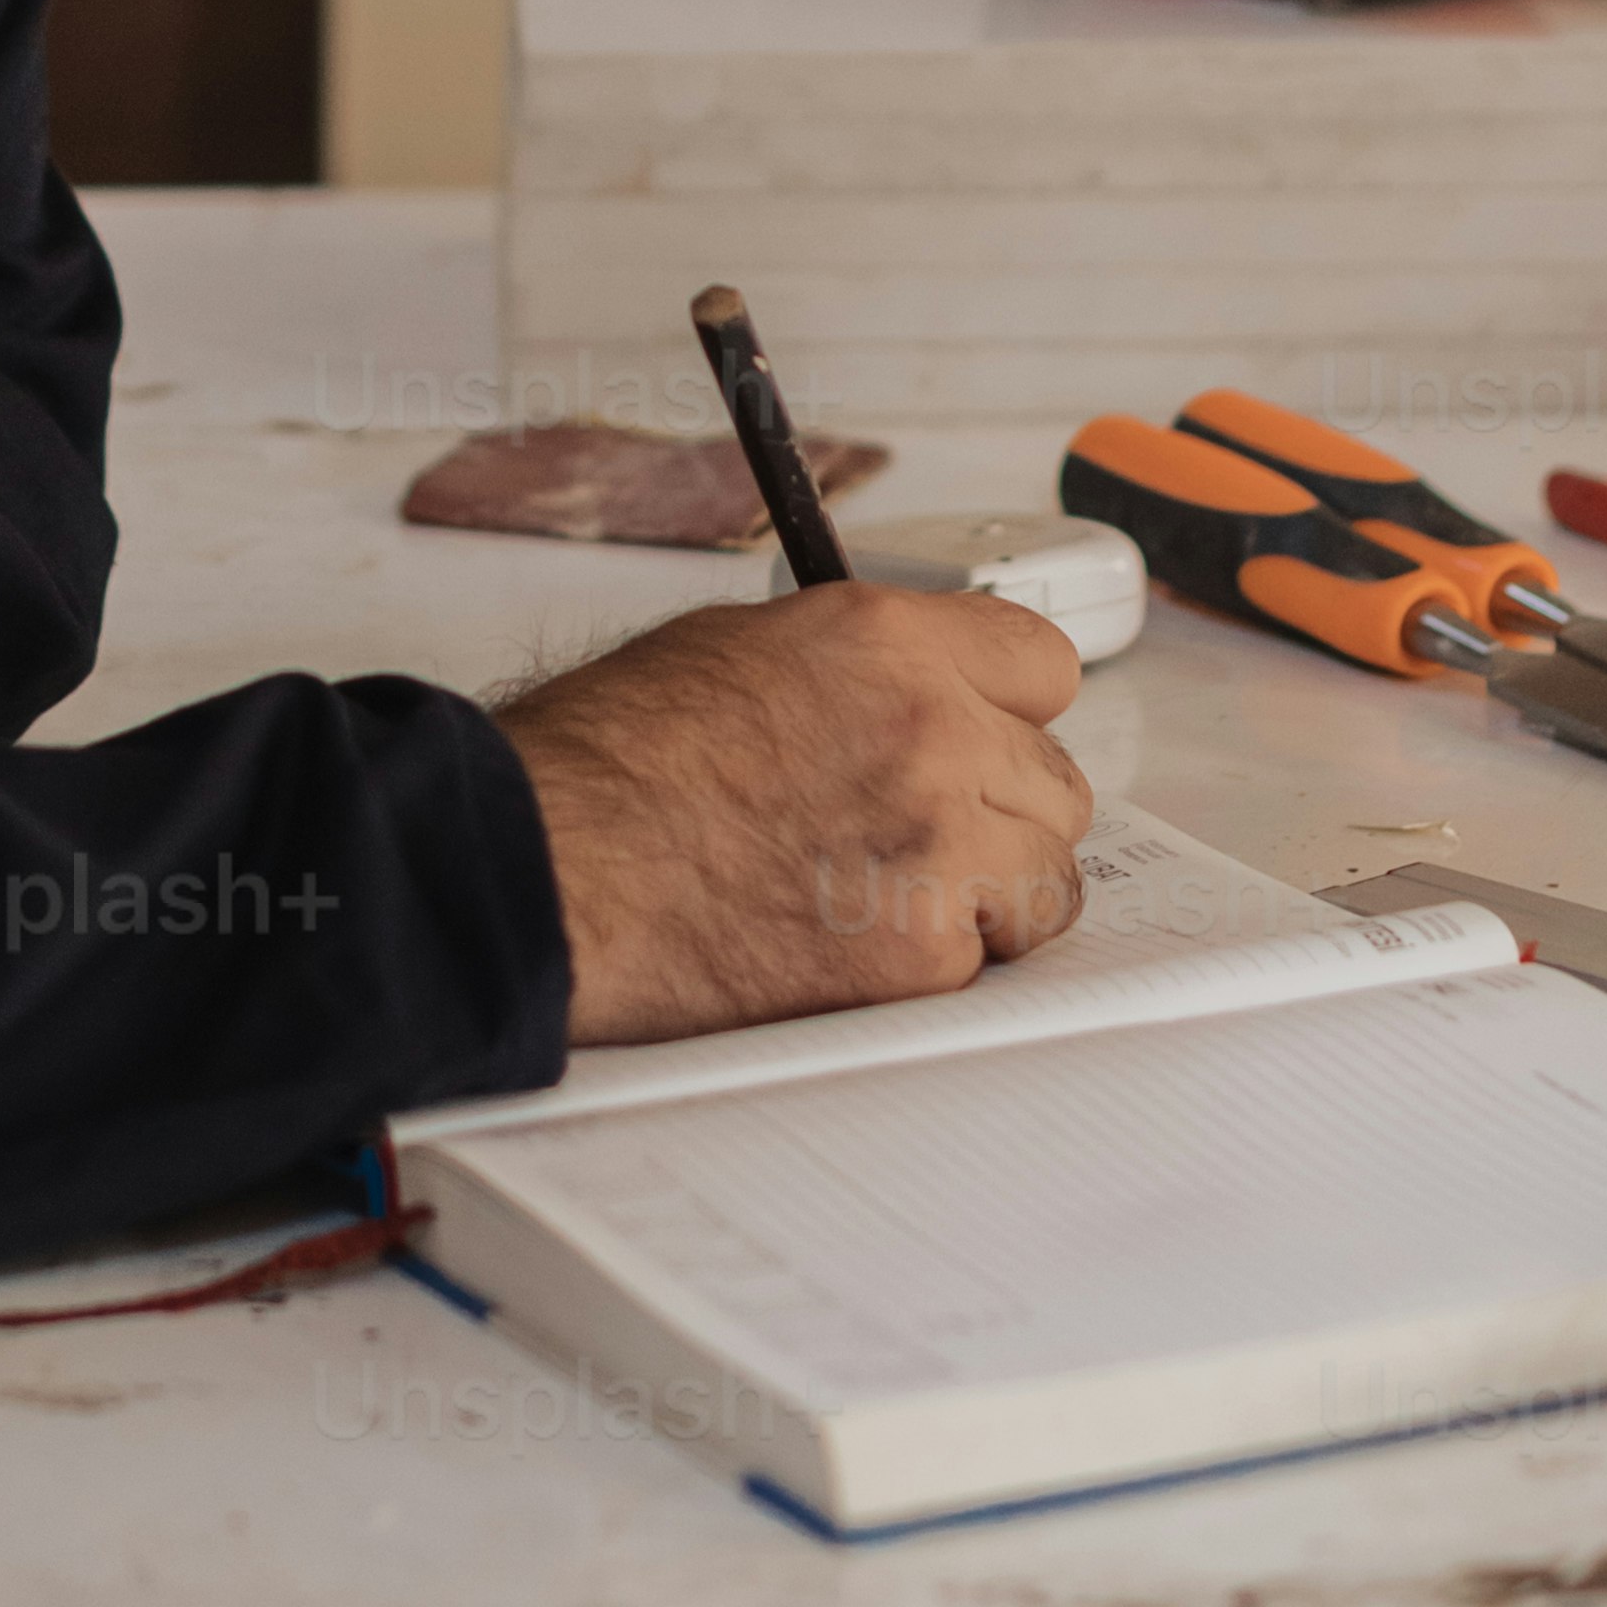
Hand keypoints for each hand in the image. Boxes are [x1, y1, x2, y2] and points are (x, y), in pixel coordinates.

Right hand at [495, 583, 1091, 1050]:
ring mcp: (938, 845)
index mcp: (888, 641)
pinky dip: (930, 965)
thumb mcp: (734, 649)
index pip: (1043, 664)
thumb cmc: (602, 763)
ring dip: (991, 895)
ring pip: (1046, 881)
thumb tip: (900, 691)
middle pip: (1056, 782)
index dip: (1009, 709)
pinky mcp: (917, 954)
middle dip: (1001, 810)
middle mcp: (934, 731)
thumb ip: (854, 666)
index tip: (985, 737)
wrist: (550, 868)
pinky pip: (981, 962)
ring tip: (900, 900)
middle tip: (931, 834)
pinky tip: (851, 946)